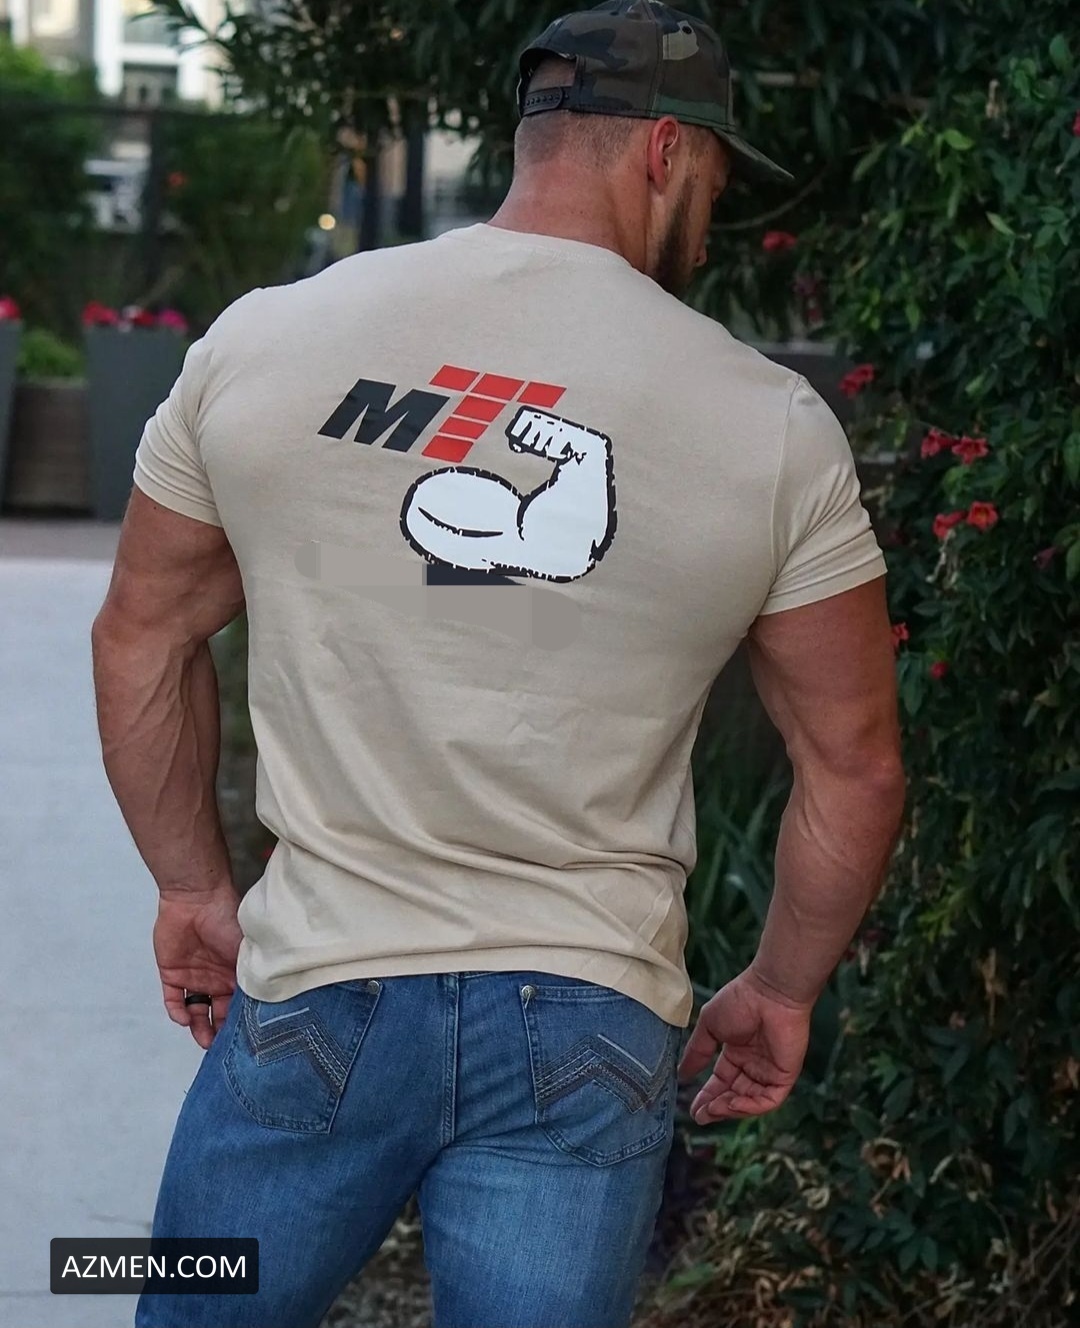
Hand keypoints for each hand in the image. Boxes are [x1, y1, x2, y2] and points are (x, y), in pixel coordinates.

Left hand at [153, 887, 242, 1048]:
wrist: (196, 897)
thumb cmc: (227, 919)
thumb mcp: (247, 950)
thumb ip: (252, 976)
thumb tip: (262, 1007)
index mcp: (235, 974)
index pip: (239, 1006)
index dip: (240, 1024)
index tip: (244, 1040)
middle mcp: (216, 980)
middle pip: (218, 1014)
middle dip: (220, 1033)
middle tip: (222, 1050)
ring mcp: (194, 977)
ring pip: (195, 1012)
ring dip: (198, 1028)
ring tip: (204, 1041)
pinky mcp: (172, 973)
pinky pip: (173, 1000)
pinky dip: (177, 1012)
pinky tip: (184, 1018)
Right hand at [677, 968, 812, 1123]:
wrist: (769, 991)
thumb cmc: (739, 1001)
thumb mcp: (709, 1027)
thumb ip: (697, 1052)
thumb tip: (681, 1074)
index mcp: (737, 1053)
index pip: (721, 1082)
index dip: (707, 1096)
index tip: (692, 1109)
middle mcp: (753, 1065)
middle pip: (734, 1095)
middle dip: (716, 1108)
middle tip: (700, 1116)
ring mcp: (769, 1071)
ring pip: (749, 1101)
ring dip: (730, 1109)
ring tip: (712, 1110)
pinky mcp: (785, 1076)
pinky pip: (768, 1100)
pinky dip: (750, 1107)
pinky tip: (732, 1103)